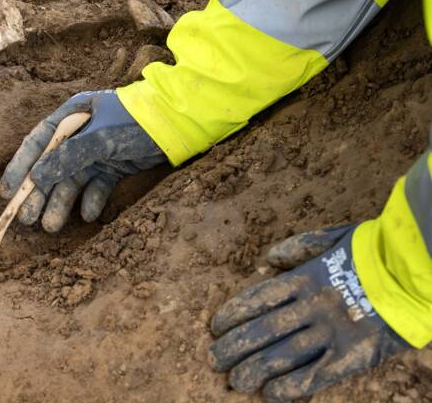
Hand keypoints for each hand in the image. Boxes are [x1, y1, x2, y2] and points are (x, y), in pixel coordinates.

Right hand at [0, 90, 165, 232]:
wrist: (181, 124)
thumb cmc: (137, 121)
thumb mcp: (101, 138)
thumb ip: (69, 157)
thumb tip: (36, 178)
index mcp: (72, 115)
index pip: (37, 143)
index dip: (20, 168)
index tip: (7, 193)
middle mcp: (80, 133)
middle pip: (52, 166)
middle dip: (39, 193)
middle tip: (27, 219)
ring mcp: (97, 151)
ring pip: (72, 180)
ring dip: (61, 202)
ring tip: (51, 226)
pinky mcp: (115, 166)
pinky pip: (96, 186)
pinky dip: (91, 200)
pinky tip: (88, 214)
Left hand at [209, 225, 410, 401]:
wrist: (416, 274)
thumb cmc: (374, 254)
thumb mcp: (332, 239)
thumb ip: (298, 247)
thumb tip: (267, 259)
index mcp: (305, 279)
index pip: (259, 299)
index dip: (234, 314)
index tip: (216, 327)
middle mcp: (313, 307)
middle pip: (264, 330)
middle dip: (235, 347)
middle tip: (215, 360)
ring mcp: (332, 333)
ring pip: (284, 355)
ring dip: (255, 370)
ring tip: (235, 382)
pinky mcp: (352, 357)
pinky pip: (316, 377)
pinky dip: (291, 388)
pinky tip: (270, 394)